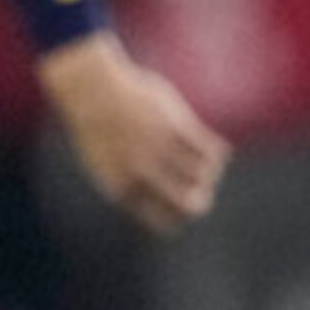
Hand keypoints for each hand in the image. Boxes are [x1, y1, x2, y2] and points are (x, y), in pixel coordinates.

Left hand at [40, 33, 225, 234]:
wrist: (91, 88)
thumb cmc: (98, 126)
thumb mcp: (106, 164)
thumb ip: (129, 184)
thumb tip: (154, 200)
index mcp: (125, 189)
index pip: (163, 221)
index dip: (177, 216)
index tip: (180, 202)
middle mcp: (144, 173)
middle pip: (190, 204)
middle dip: (201, 201)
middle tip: (201, 190)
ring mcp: (160, 149)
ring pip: (203, 175)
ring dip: (211, 173)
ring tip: (208, 164)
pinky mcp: (176, 126)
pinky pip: (210, 150)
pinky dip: (218, 153)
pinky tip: (216, 149)